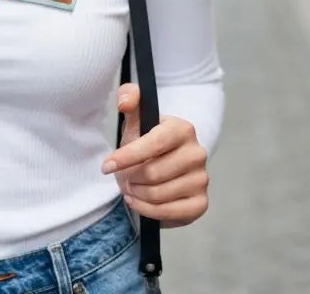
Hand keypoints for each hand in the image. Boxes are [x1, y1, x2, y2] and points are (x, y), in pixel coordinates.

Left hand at [101, 82, 208, 227]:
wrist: (162, 165)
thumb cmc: (146, 141)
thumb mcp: (135, 118)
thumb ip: (129, 97)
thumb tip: (124, 102)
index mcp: (183, 128)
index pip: (152, 144)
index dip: (126, 156)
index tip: (106, 165)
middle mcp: (197, 153)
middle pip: (153, 173)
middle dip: (130, 177)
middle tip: (123, 177)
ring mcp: (202, 179)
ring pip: (159, 194)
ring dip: (136, 194)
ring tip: (130, 187)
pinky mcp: (201, 203)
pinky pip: (169, 213)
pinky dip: (147, 210)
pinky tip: (138, 201)